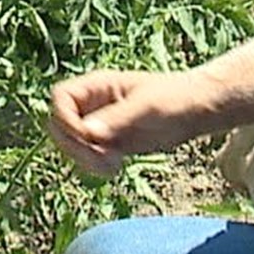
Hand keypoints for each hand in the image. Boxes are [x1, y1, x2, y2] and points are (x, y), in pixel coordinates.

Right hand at [47, 68, 230, 176]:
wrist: (195, 111)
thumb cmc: (175, 97)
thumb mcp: (147, 106)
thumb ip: (118, 118)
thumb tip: (89, 133)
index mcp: (97, 86)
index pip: (60, 98)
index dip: (66, 119)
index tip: (89, 135)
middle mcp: (92, 104)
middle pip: (58, 125)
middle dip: (74, 145)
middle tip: (101, 156)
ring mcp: (98, 124)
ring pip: (70, 145)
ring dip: (84, 159)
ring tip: (113, 164)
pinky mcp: (107, 143)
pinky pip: (86, 157)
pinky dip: (94, 166)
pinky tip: (116, 167)